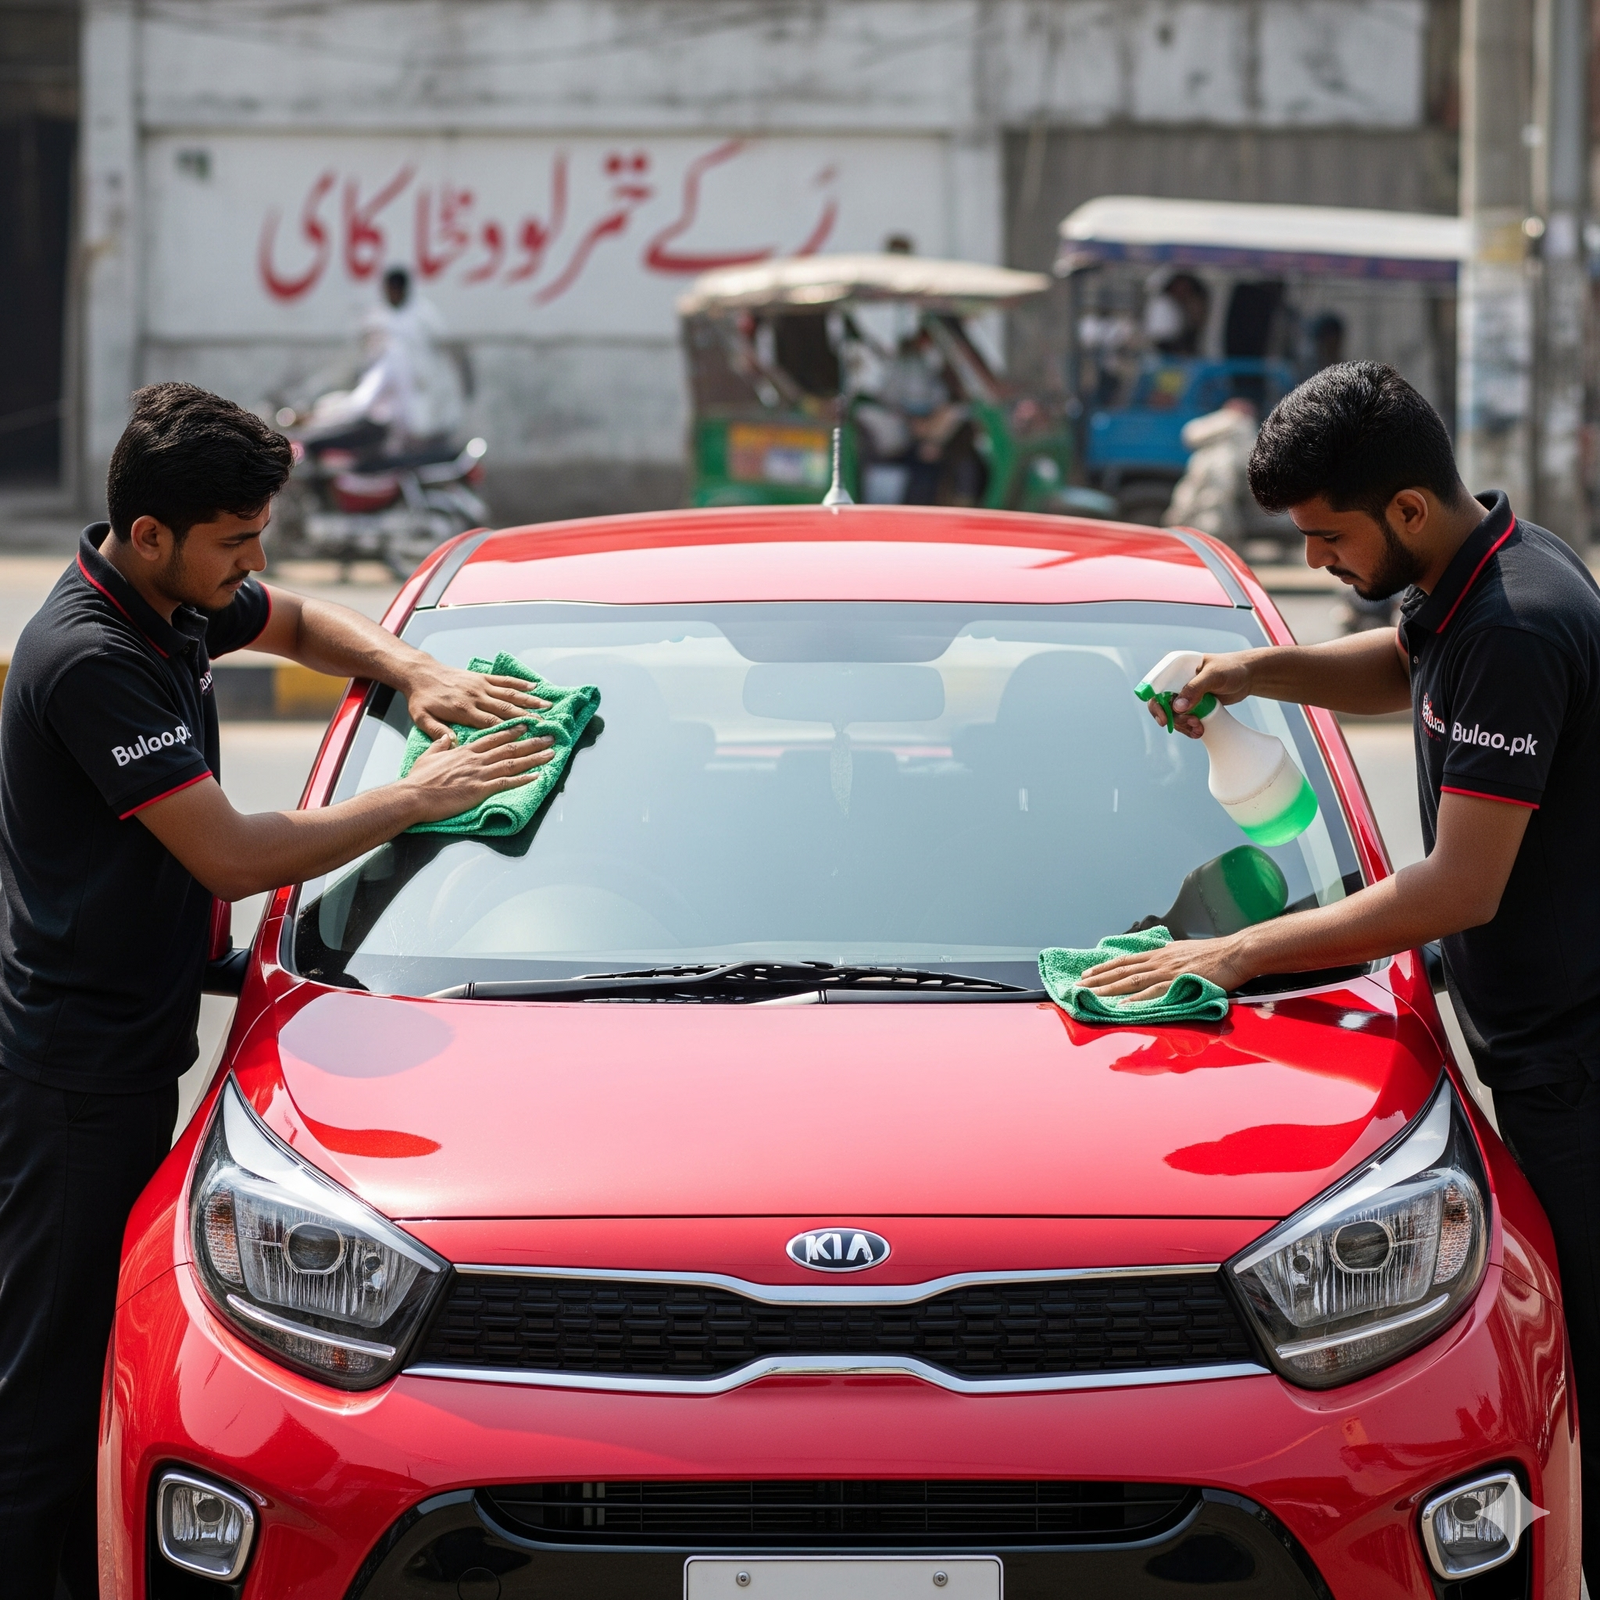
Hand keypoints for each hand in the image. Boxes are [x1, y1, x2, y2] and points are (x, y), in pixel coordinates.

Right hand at [400, 726, 553, 822]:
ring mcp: (480, 774)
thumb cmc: (419, 779)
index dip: (511, 731)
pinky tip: (537, 776)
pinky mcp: (481, 789)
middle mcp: (476, 759)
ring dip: (534, 757)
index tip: (525, 725)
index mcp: (464, 751)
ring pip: (513, 762)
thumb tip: (447, 737)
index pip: (492, 737)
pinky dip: (524, 779)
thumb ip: (440, 745)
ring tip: (550, 753)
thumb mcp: (428, 755)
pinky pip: (507, 782)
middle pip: (509, 747)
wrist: (414, 795)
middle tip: (548, 736)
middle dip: (531, 741)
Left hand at [403, 659, 550, 739]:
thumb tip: (454, 744)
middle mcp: (476, 697)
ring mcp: (481, 685)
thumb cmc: (421, 699)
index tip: (528, 736)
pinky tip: (533, 686)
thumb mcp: (422, 719)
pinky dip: (520, 682)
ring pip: (510, 693)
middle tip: (546, 725)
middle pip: (507, 709)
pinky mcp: (481, 677)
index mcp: (464, 711)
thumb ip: (438, 732)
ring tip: (547, 706)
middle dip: (528, 718)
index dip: (511, 730)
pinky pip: (503, 680)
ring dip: (530, 700)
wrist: (419, 673)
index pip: (492, 723)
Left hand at [1078, 934, 1253, 1002]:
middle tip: (1077, 984)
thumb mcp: (1184, 952)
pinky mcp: (1179, 983)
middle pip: (1122, 970)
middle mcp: (1159, 960)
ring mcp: (1168, 971)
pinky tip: (1122, 1005)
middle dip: (1098, 978)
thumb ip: (1169, 959)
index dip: (1104, 966)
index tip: (1087, 971)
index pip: (1125, 960)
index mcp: (1160, 954)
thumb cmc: (1215, 954)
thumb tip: (1158, 962)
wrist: (1236, 952)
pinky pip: (1153, 992)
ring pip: (1131, 981)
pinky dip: (1136, 999)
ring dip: (1109, 988)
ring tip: (1090, 994)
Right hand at [1148, 651, 1257, 737]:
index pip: (1156, 686)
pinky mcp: (1192, 705)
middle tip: (1191, 723)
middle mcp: (1175, 681)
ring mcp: (1183, 694)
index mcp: (1176, 667)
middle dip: (1174, 718)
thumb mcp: (1214, 676)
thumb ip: (1195, 689)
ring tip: (1199, 728)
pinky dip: (1188, 728)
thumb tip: (1177, 707)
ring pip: (1172, 715)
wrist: (1248, 677)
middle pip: (1161, 704)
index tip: (1164, 719)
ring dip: (1182, 726)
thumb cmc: (1232, 669)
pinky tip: (1198, 731)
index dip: (1156, 703)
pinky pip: (1183, 719)